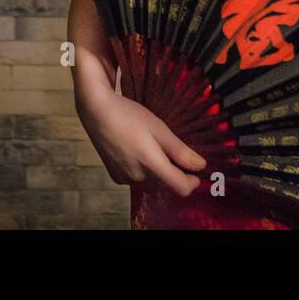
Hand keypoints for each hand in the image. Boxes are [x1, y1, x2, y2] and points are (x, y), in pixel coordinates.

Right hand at [76, 87, 206, 196]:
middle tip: (171, 149)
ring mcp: (125, 178)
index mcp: (151, 164)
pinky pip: (137, 178)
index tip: (196, 172)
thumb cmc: (129, 115)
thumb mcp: (159, 128)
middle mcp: (138, 177)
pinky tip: (137, 151)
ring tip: (151, 146)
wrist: (97, 111)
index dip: (192, 182)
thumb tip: (201, 166)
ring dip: (157, 170)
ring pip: (151, 181)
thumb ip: (180, 151)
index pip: (180, 188)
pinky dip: (142, 169)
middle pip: (166, 183)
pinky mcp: (115, 176)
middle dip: (173, 172)